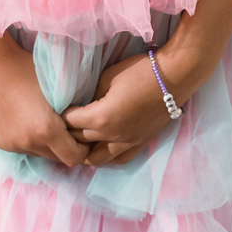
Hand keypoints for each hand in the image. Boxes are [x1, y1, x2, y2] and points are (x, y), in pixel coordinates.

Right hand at [0, 37, 89, 167]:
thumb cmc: (30, 70)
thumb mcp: (60, 88)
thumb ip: (74, 112)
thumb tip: (90, 125)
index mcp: (46, 130)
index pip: (74, 158)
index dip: (82, 148)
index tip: (82, 133)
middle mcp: (28, 143)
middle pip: (56, 158)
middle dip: (65, 147)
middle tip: (67, 129)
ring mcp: (12, 145)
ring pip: (38, 154)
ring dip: (45, 144)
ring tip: (45, 122)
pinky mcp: (0, 142)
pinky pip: (22, 148)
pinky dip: (28, 139)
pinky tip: (27, 120)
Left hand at [64, 52, 174, 166]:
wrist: (174, 77)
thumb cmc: (139, 72)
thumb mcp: (108, 77)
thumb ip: (91, 95)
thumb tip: (80, 104)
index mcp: (101, 118)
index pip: (70, 123)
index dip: (61, 115)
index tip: (58, 107)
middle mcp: (112, 137)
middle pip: (80, 141)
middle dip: (68, 132)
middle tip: (63, 122)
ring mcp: (127, 143)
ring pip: (97, 158)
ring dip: (85, 150)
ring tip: (79, 140)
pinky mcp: (140, 144)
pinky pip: (118, 159)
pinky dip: (106, 156)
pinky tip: (102, 148)